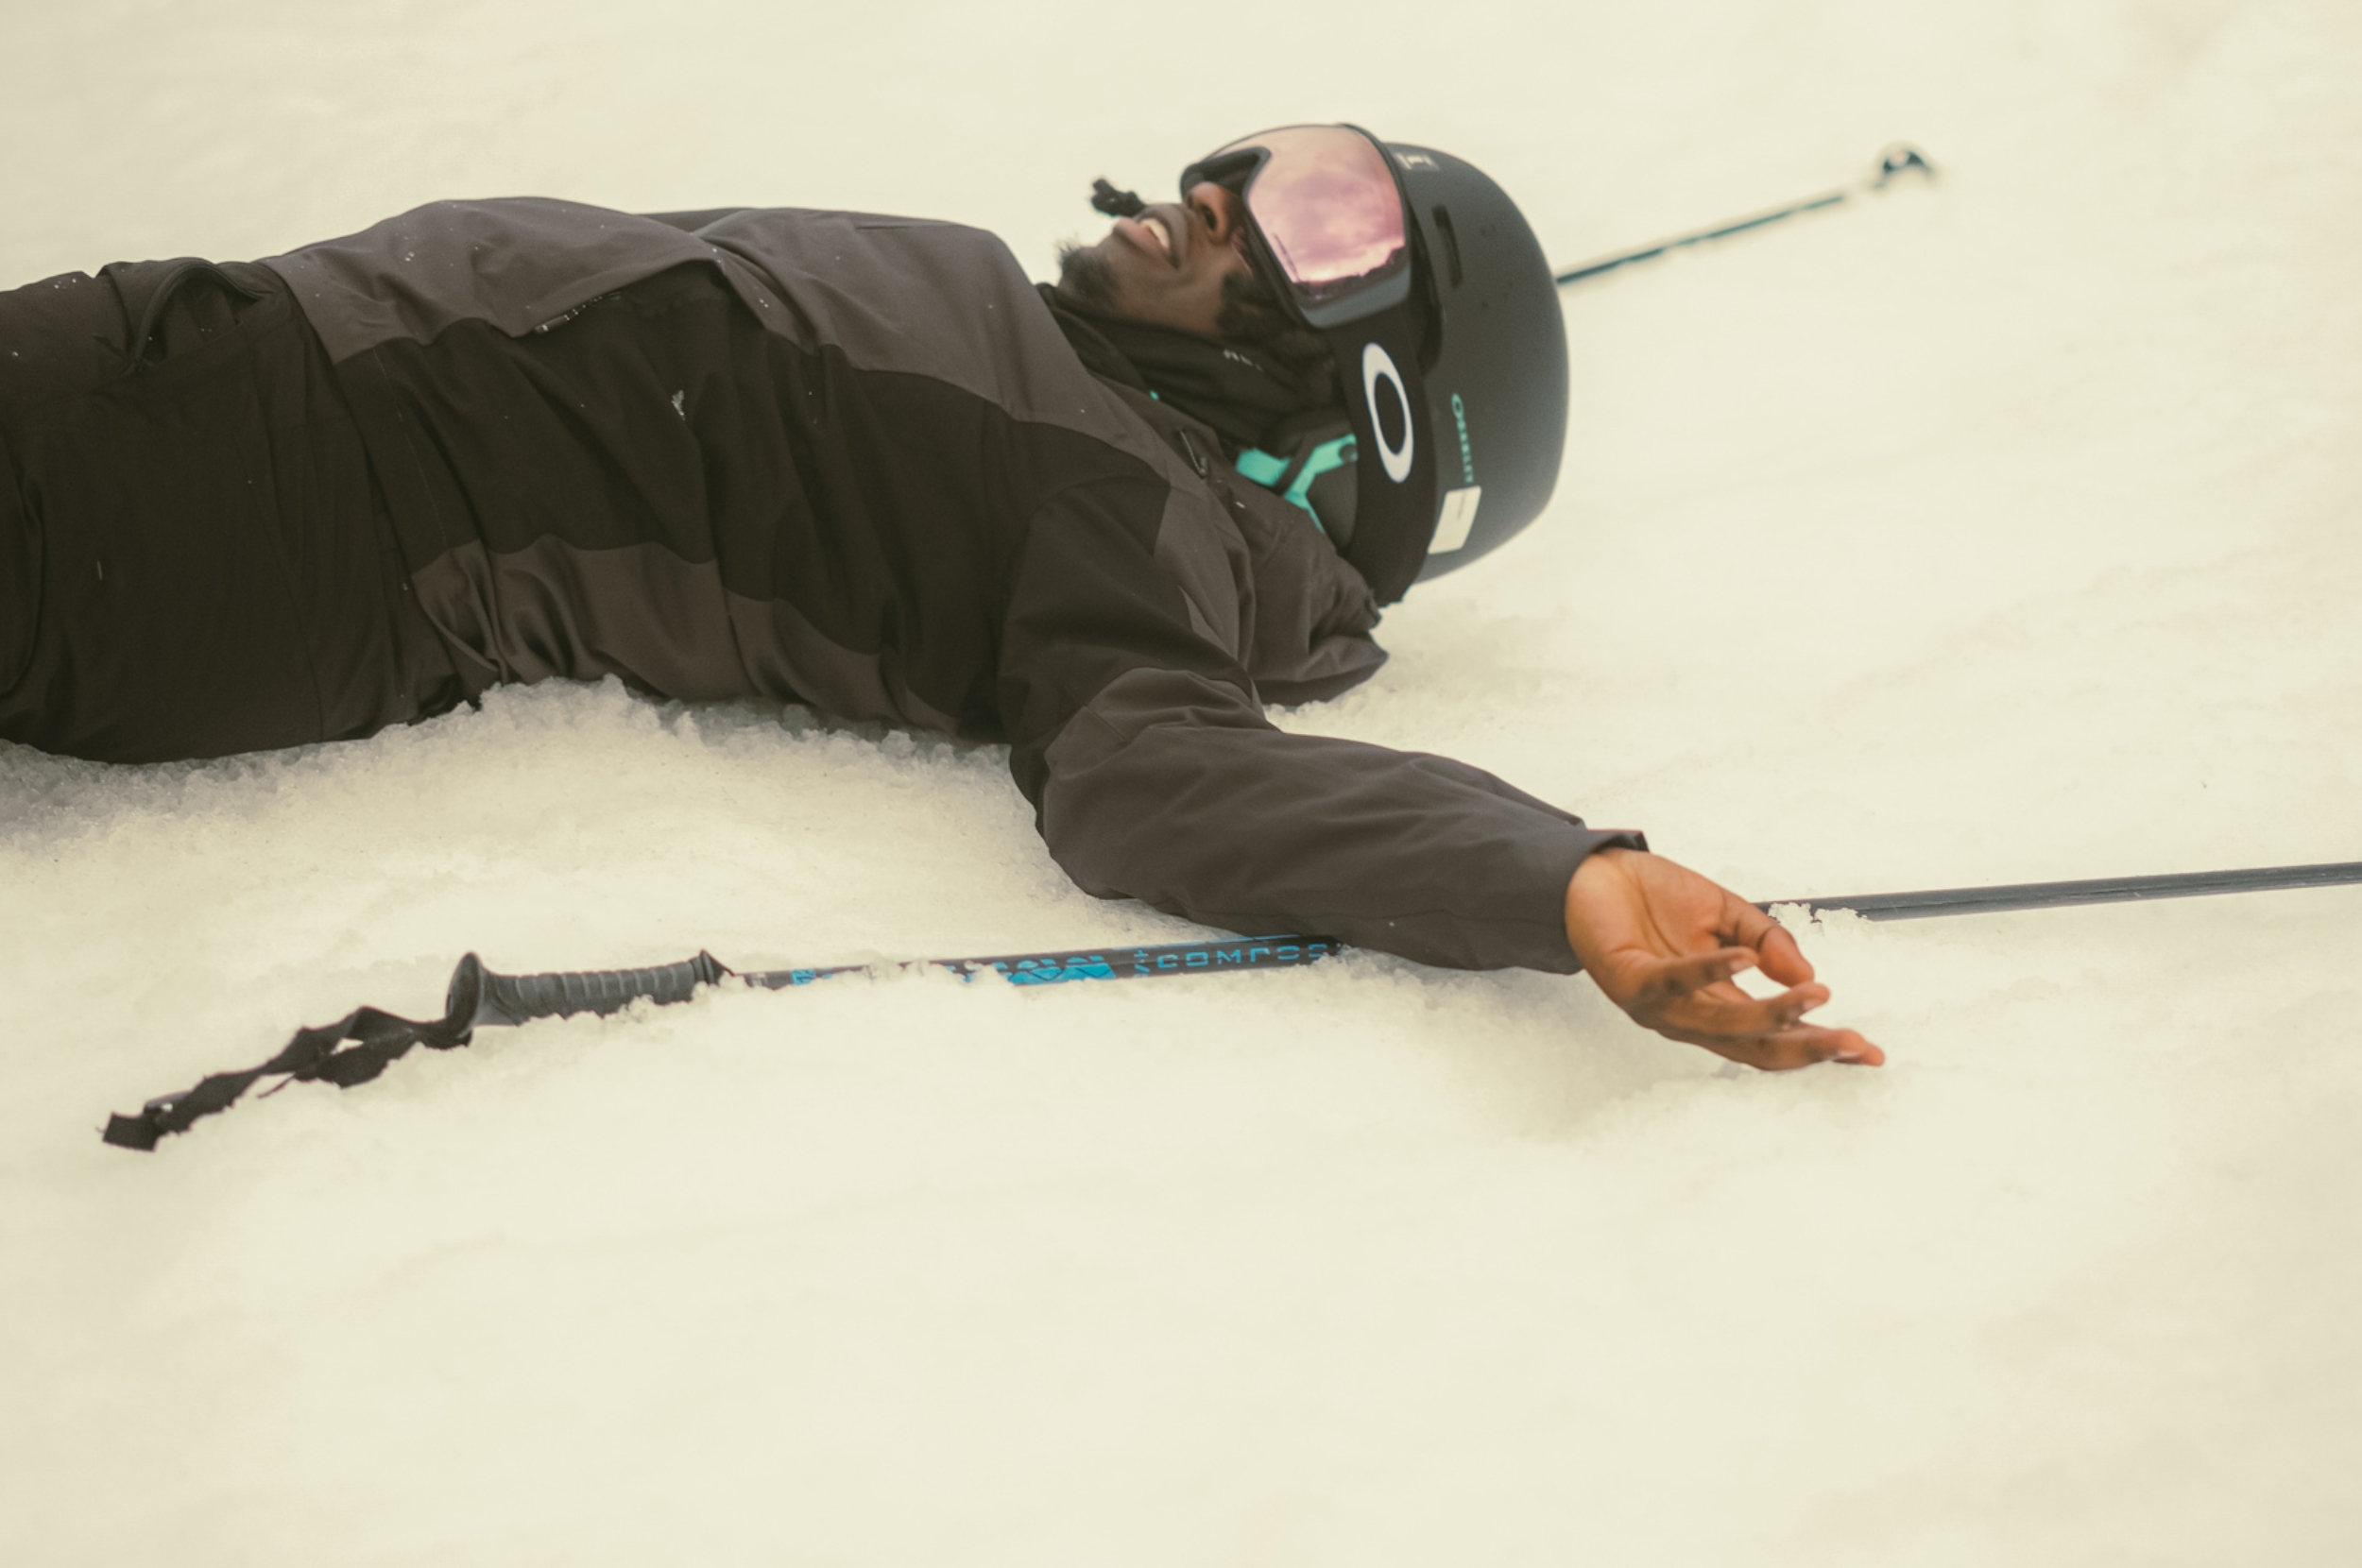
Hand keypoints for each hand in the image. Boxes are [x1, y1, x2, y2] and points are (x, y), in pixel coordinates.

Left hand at [1563, 848, 1883, 1069]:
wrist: (1594, 875)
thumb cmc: (1655, 899)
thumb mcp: (1729, 915)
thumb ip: (1770, 942)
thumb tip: (1809, 976)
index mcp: (1717, 1005)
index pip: (1775, 1039)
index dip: (1820, 1047)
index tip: (1867, 1052)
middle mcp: (1690, 1018)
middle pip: (1756, 1048)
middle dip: (1807, 1048)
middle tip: (1851, 1043)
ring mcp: (1659, 1007)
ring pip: (1723, 1024)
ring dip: (1771, 1012)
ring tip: (1812, 994)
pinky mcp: (1631, 982)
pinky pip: (1676, 980)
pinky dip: (1711, 969)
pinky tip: (1743, 959)